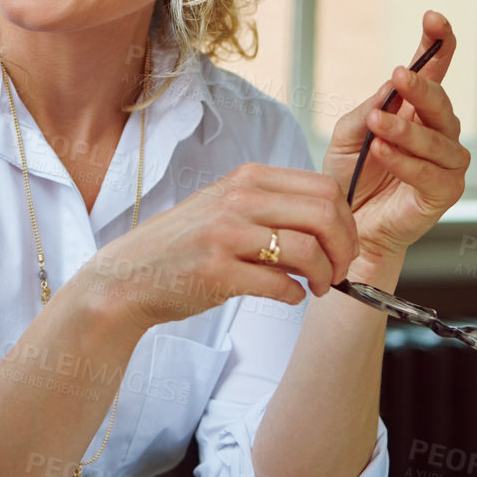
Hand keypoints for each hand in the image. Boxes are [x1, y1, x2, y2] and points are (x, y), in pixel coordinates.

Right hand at [70, 162, 358, 329]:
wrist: (129, 276)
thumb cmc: (185, 246)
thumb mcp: (227, 208)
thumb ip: (272, 207)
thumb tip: (332, 226)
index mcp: (247, 178)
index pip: (324, 187)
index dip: (347, 221)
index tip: (343, 246)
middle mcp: (237, 199)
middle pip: (325, 215)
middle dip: (343, 250)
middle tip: (339, 271)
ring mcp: (226, 234)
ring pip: (307, 251)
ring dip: (324, 276)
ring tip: (318, 288)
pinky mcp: (216, 272)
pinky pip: (279, 285)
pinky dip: (294, 296)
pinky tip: (289, 297)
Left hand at [322, 10, 469, 265]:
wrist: (345, 228)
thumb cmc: (348, 177)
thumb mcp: (348, 134)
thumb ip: (369, 108)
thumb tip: (391, 86)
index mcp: (416, 109)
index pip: (435, 69)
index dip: (438, 43)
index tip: (432, 18)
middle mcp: (438, 132)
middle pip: (441, 102)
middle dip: (422, 87)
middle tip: (398, 76)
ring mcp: (446, 163)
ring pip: (439, 139)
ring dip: (407, 129)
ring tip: (378, 124)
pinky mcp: (444, 193)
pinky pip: (432, 174)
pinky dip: (409, 162)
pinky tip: (385, 152)